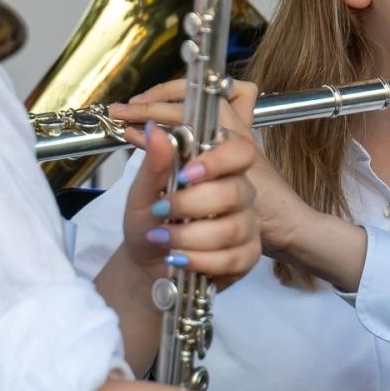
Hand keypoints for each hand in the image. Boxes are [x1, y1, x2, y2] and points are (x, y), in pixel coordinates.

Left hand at [111, 81, 317, 259]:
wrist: (146, 261)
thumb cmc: (149, 220)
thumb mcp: (142, 192)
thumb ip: (154, 164)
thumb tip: (155, 129)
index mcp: (218, 168)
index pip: (240, 152)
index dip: (219, 161)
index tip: (186, 174)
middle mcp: (239, 193)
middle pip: (235, 192)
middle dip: (191, 205)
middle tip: (161, 211)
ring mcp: (247, 226)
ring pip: (232, 229)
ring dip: (189, 236)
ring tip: (162, 238)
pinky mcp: (247, 256)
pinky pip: (233, 259)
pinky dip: (199, 261)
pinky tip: (178, 259)